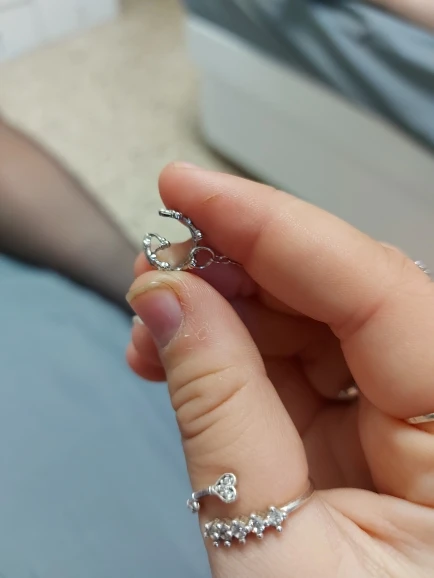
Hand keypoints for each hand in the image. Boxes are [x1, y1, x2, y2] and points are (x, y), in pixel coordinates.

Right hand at [127, 164, 433, 576]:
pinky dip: (240, 351)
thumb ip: (218, 410)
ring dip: (230, 308)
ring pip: (319, 322)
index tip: (186, 186)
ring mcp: (416, 421)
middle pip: (345, 293)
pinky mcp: (375, 434)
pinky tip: (187, 350)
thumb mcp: (269, 548)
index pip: (375, 287)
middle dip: (241, 265)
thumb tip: (166, 299)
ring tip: (156, 316)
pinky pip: (306, 365)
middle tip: (158, 263)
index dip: (271, 223)